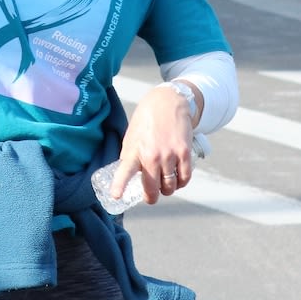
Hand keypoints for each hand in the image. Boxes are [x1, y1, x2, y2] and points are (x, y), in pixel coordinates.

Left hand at [110, 84, 196, 204]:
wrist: (168, 103)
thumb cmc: (146, 121)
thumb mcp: (131, 137)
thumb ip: (130, 156)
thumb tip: (129, 176)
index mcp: (134, 150)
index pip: (125, 170)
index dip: (120, 185)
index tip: (116, 196)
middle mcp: (152, 154)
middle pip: (152, 188)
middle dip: (151, 197)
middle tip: (150, 196)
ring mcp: (169, 155)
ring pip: (170, 186)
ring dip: (167, 190)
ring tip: (164, 185)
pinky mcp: (184, 153)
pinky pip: (184, 178)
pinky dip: (181, 183)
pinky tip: (177, 179)